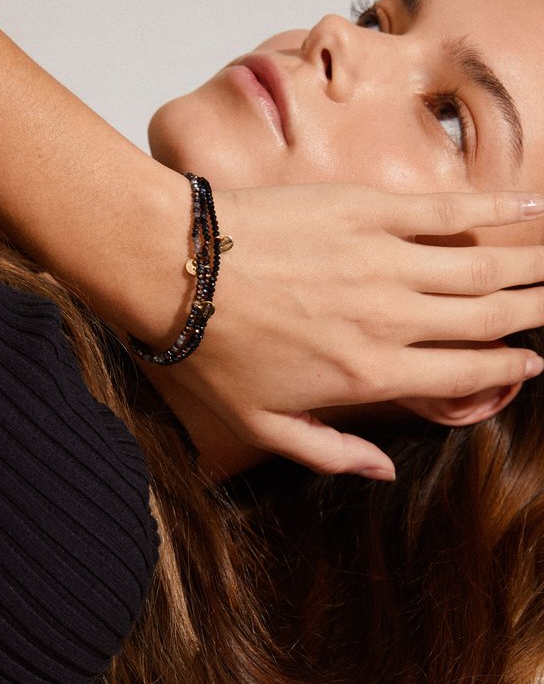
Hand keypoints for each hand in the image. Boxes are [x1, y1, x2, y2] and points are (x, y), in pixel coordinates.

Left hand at [164, 185, 543, 478]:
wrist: (177, 270)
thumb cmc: (214, 350)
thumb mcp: (263, 425)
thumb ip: (331, 452)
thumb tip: (385, 473)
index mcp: (371, 374)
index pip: (465, 373)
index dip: (508, 368)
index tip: (533, 362)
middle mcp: (391, 318)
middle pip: (488, 317)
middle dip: (535, 311)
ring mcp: (384, 260)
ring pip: (479, 267)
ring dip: (530, 266)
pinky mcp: (366, 210)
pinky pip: (445, 211)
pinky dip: (494, 212)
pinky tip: (529, 212)